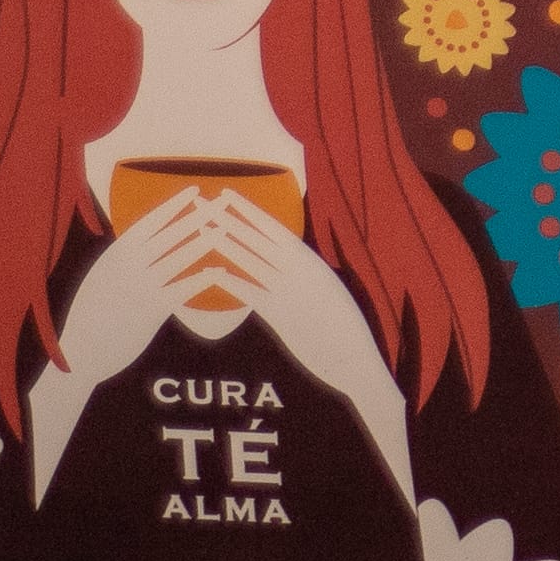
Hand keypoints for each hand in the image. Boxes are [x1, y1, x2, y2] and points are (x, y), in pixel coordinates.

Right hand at [57, 188, 251, 372]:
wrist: (79, 353)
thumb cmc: (91, 315)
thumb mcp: (101, 277)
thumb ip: (122, 258)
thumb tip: (141, 240)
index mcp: (115, 254)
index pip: (150, 222)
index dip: (174, 205)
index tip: (194, 191)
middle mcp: (128, 266)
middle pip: (170, 234)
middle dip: (198, 215)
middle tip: (222, 201)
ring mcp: (140, 287)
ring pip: (179, 258)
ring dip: (204, 242)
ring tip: (224, 229)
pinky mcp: (151, 310)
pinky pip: (182, 289)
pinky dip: (202, 279)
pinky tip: (219, 272)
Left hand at [189, 195, 420, 507]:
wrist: (354, 365)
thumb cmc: (339, 336)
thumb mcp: (325, 297)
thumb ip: (301, 280)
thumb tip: (283, 267)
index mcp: (312, 266)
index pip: (277, 231)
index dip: (252, 212)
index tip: (230, 195)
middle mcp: (302, 275)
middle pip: (262, 240)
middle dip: (236, 218)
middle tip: (211, 198)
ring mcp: (292, 294)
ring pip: (254, 261)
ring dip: (229, 241)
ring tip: (206, 225)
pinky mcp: (282, 317)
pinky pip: (252, 293)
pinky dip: (232, 280)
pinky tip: (213, 272)